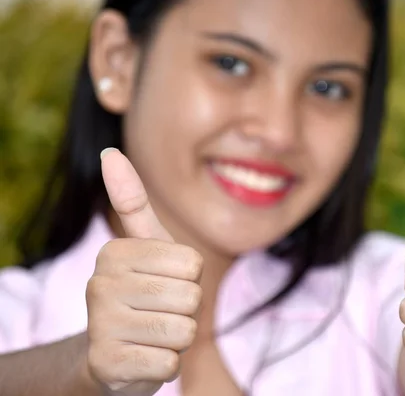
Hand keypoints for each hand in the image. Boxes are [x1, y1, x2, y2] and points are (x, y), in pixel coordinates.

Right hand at [85, 148, 202, 395]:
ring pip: (182, 330)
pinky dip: (166, 365)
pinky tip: (143, 358)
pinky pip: (169, 363)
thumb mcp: (143, 247)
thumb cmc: (140, 293)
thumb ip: (132, 202)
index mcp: (114, 253)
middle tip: (157, 314)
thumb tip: (110, 153)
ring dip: (176, 339)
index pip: (192, 265)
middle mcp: (100, 285)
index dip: (188, 280)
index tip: (162, 285)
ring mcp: (100, 326)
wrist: (111, 357)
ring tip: (151, 335)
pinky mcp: (106, 364)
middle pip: (190, 297)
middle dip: (184, 311)